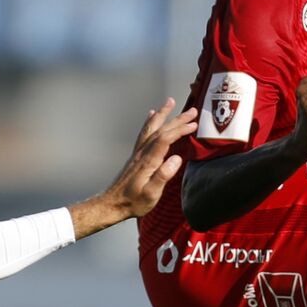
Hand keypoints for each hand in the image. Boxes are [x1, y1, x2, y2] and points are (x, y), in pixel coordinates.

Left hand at [70, 99, 198, 236]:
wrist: (112, 204)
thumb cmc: (133, 202)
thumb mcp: (151, 194)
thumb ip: (163, 176)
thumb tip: (176, 159)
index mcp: (148, 162)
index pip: (165, 140)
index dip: (179, 130)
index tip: (193, 125)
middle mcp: (142, 153)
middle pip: (161, 130)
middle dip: (177, 119)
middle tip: (192, 111)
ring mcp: (138, 153)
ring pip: (151, 128)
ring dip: (162, 114)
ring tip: (170, 102)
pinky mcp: (136, 155)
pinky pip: (144, 133)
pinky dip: (150, 122)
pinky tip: (152, 115)